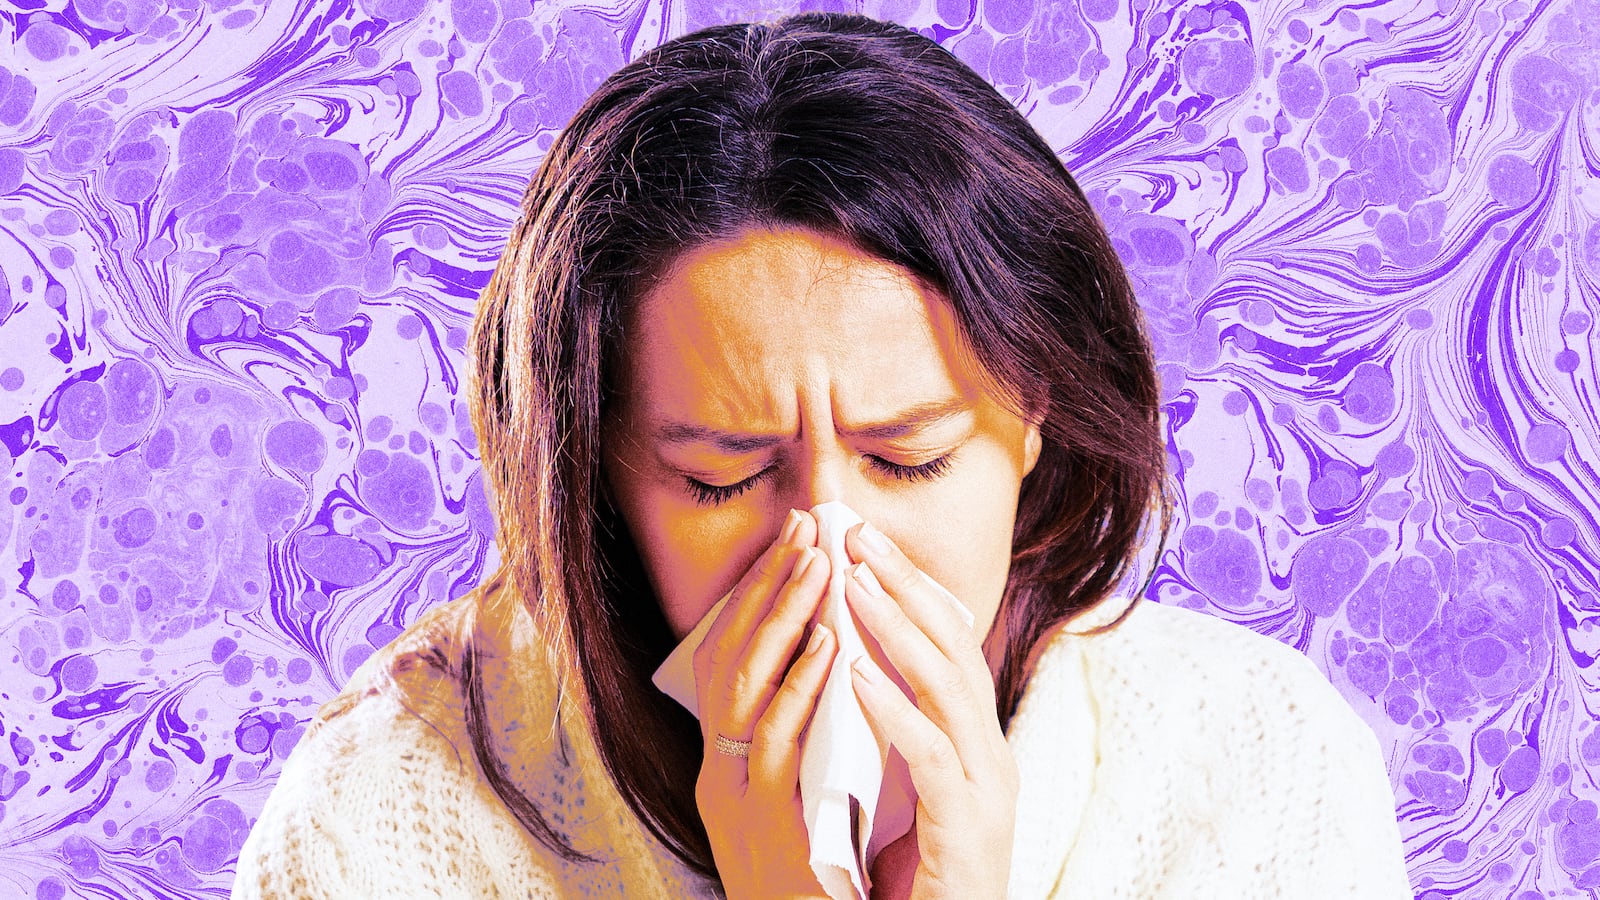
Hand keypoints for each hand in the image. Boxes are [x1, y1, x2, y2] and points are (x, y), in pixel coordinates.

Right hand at [692, 508, 838, 899]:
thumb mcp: (798, 801)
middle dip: (767, 589)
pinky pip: (775, 744)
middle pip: (728, 658)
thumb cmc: (814, 884)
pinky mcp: (760, 826)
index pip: (731, 658)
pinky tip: (828, 647)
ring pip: (743, 690)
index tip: (797, 539)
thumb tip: (835, 660)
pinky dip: (799, 689)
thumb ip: (804, 739)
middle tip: (806, 529)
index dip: (759, 595)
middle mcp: (715, 773)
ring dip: (780, 621)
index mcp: (724, 763)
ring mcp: (731, 798)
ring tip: (818, 565)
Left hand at [844, 522, 1018, 899]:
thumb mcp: (905, 794)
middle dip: (907, 587)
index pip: (952, 647)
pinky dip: (894, 711)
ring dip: (896, 631)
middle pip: (955, 649)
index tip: (867, 543)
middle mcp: (991, 758)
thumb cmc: (916, 882)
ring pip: (947, 690)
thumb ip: (893, 737)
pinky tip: (856, 676)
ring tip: (851, 584)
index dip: (914, 590)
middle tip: (859, 535)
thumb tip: (851, 670)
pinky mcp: (967, 832)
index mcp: (976, 745)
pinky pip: (930, 758)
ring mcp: (987, 793)